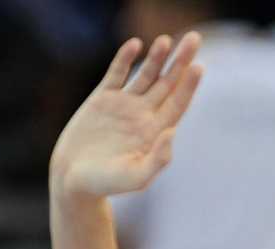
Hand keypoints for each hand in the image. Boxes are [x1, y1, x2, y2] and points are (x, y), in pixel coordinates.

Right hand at [50, 33, 202, 197]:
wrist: (75, 179)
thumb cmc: (108, 184)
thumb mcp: (136, 177)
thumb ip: (158, 159)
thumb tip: (172, 133)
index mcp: (157, 132)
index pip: (178, 104)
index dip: (189, 85)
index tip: (199, 67)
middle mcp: (144, 115)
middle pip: (168, 84)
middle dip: (181, 62)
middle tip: (194, 39)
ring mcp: (124, 105)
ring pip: (146, 75)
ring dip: (157, 57)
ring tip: (167, 39)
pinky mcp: (102, 99)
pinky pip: (117, 74)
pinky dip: (125, 59)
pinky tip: (136, 44)